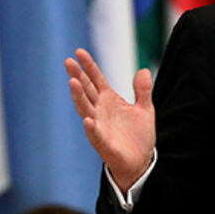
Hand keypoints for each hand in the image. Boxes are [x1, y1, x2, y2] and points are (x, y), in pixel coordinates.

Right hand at [65, 49, 154, 191]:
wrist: (141, 161)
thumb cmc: (138, 136)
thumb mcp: (145, 109)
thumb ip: (143, 91)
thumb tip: (143, 70)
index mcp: (109, 100)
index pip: (96, 79)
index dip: (88, 66)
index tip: (78, 52)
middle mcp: (100, 111)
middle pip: (86, 90)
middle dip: (77, 76)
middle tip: (68, 62)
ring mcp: (99, 126)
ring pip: (85, 109)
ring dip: (78, 96)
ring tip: (73, 82)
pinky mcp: (103, 143)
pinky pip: (95, 134)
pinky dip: (91, 127)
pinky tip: (88, 120)